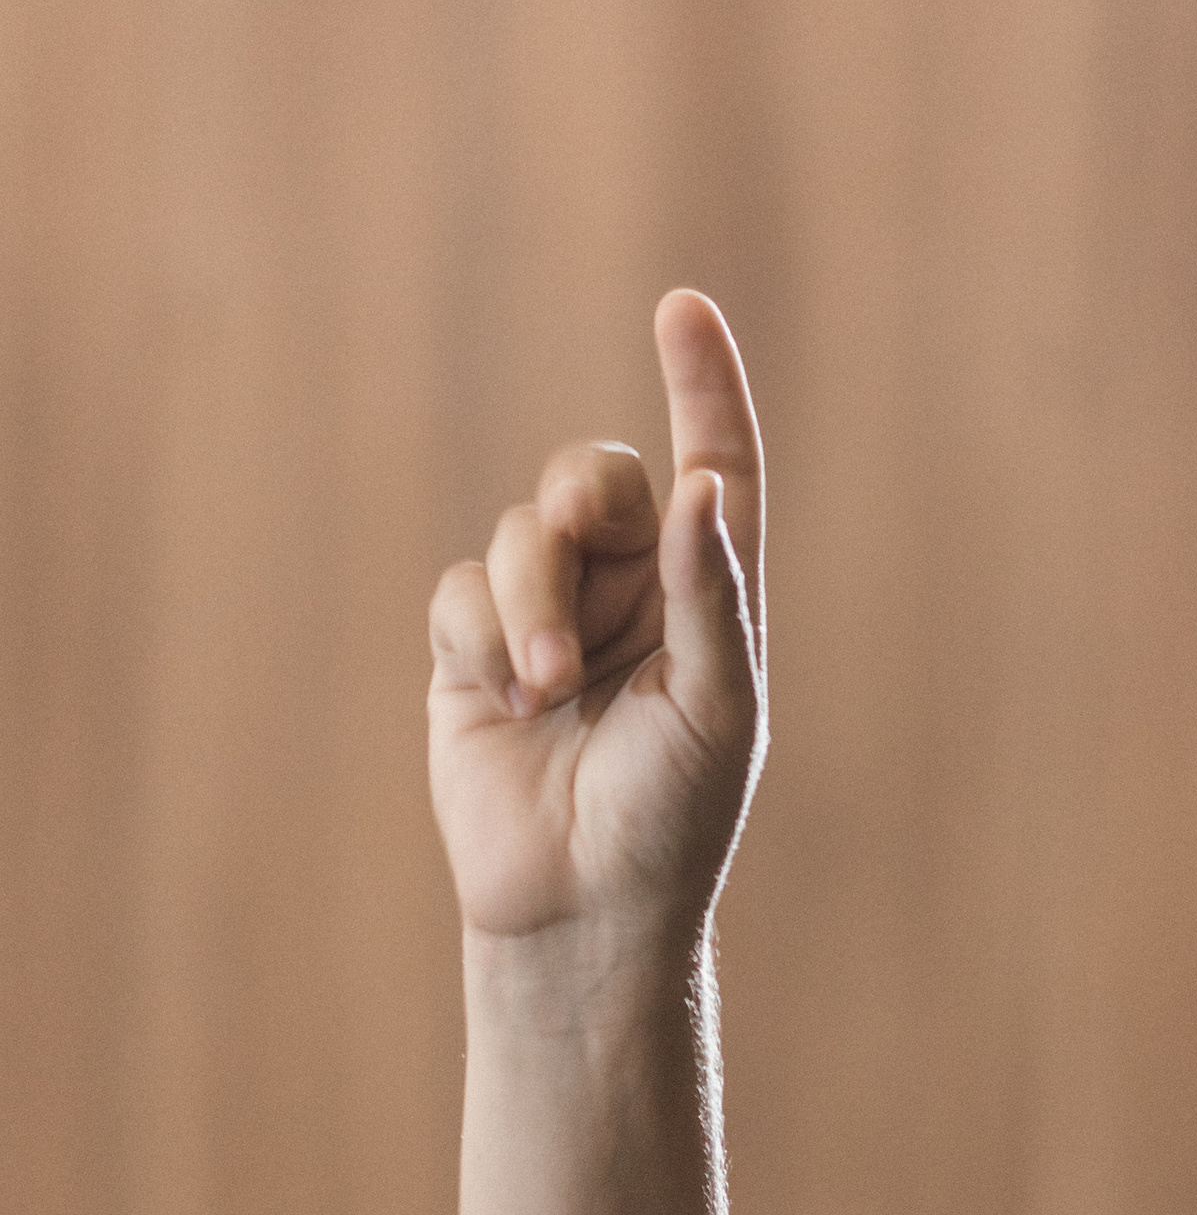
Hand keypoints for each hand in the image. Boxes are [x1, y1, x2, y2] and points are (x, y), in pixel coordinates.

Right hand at [429, 292, 767, 949]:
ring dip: (530, 599)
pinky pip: (461, 592)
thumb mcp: (718, 706)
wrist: (581, 907)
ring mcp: (549, 617)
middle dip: (580, 496)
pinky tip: (510, 700)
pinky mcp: (474, 652)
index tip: (683, 307)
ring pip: (521, 533)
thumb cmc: (673, 816)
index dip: (703, 387)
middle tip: (579, 525)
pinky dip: (484, 636)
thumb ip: (711, 594)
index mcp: (707, 593)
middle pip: (595, 480)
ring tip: (546, 686)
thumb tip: (700, 489)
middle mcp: (630, 591)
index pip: (713, 466)